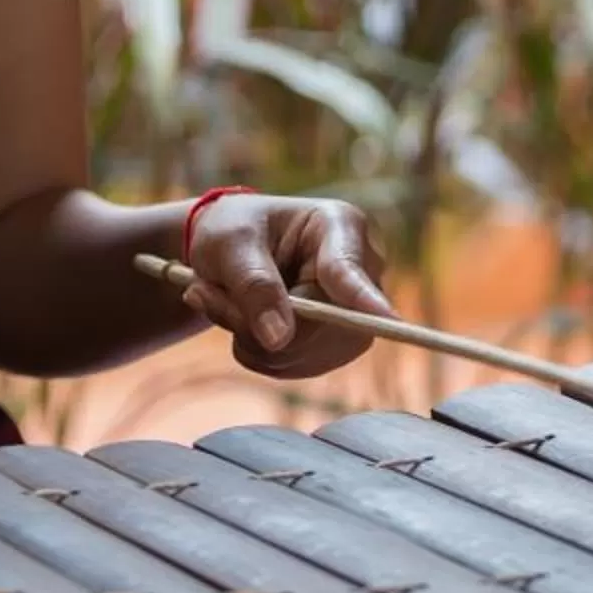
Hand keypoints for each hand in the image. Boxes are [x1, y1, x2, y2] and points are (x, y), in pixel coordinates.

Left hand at [180, 193, 392, 379]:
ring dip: (255, 343)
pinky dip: (263, 356)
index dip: (363, 299)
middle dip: (261, 325)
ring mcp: (356, 310)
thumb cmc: (233, 231)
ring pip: (311, 353)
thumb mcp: (229, 244)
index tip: (388, 320)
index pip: (348, 271)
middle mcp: (363, 269)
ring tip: (225, 303)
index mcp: (340, 225)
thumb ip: (253, 285)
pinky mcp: (340, 342)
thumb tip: (280, 339)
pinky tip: (246, 327)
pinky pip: (301, 366)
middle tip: (204, 294)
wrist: (229, 249)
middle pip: (324, 325)